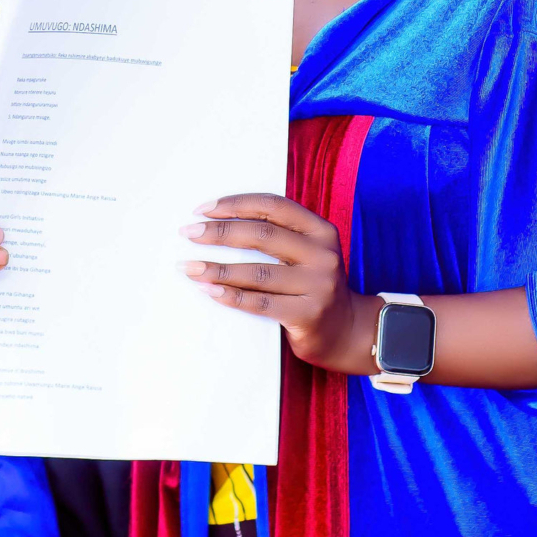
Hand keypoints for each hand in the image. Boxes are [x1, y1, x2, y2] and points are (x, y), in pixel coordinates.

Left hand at [182, 192, 372, 373]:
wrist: (348, 332)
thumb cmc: (314, 286)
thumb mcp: (308, 252)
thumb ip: (278, 235)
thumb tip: (219, 222)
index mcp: (321, 231)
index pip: (272, 206)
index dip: (235, 204)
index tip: (203, 209)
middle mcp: (323, 255)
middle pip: (261, 235)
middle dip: (219, 232)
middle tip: (188, 233)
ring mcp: (318, 286)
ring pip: (257, 272)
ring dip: (217, 269)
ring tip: (189, 267)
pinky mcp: (307, 315)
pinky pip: (260, 303)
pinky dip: (231, 296)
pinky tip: (209, 290)